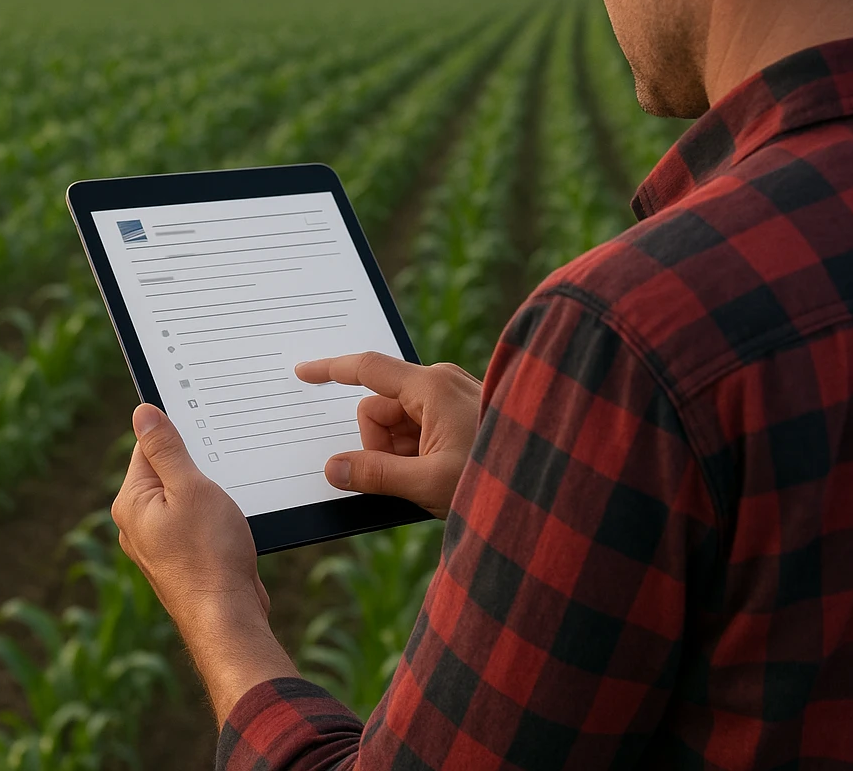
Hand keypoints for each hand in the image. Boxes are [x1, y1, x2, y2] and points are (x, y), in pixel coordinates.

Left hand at [111, 404, 297, 722]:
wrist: (227, 617)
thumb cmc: (210, 553)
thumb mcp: (190, 488)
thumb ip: (166, 449)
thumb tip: (143, 413)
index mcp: (132, 502)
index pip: (148, 446)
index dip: (180, 432)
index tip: (207, 429)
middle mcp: (137, 522)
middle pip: (166, 470)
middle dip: (197, 463)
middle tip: (225, 463)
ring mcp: (158, 542)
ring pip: (184, 496)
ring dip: (209, 490)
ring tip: (231, 496)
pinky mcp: (181, 557)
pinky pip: (194, 520)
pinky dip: (213, 513)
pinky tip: (232, 520)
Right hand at [295, 353, 481, 518]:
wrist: (550, 483)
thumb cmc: (497, 478)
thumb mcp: (429, 484)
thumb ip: (375, 475)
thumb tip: (334, 469)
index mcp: (430, 386)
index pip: (367, 368)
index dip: (330, 370)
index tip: (302, 372)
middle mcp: (440, 382)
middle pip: (379, 409)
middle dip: (381, 446)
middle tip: (410, 480)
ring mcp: (452, 396)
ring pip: (397, 423)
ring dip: (401, 454)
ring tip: (434, 481)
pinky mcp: (460, 412)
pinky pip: (418, 428)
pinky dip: (417, 453)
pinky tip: (440, 476)